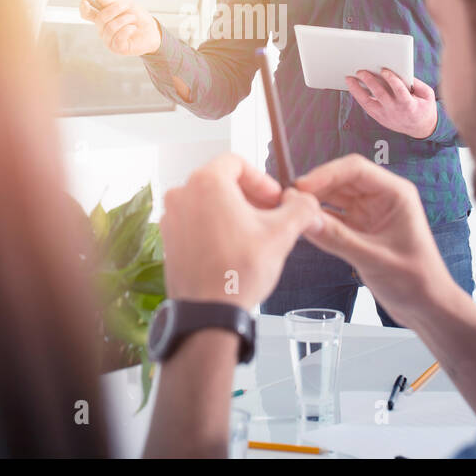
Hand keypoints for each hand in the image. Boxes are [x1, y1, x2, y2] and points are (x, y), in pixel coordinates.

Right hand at [79, 0, 161, 55]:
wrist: (152, 30)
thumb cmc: (138, 18)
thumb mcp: (128, 4)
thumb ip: (113, 1)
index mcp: (103, 18)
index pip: (87, 14)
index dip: (83, 9)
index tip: (85, 1)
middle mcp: (103, 30)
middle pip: (99, 19)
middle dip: (114, 9)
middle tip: (126, 5)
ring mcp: (108, 40)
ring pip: (110, 27)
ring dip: (125, 19)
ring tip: (133, 19)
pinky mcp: (117, 48)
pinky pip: (118, 37)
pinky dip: (128, 29)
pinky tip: (133, 28)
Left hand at [159, 154, 322, 310]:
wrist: (208, 312)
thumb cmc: (237, 273)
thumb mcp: (281, 235)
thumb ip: (300, 209)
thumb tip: (307, 202)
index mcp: (207, 183)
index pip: (237, 162)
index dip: (261, 179)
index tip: (273, 199)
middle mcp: (183, 195)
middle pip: (222, 181)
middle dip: (249, 197)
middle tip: (269, 216)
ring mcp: (172, 217)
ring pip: (208, 202)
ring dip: (233, 212)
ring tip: (253, 235)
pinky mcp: (169, 239)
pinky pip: (195, 221)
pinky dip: (215, 227)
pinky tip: (233, 248)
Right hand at [293, 153, 451, 327]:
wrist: (426, 306)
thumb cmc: (415, 281)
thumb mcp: (374, 259)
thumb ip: (338, 238)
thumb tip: (306, 220)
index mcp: (395, 194)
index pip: (356, 169)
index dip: (326, 174)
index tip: (302, 186)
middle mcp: (381, 198)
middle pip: (341, 180)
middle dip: (315, 187)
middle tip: (289, 199)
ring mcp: (369, 212)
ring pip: (334, 197)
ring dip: (314, 202)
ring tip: (292, 211)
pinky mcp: (360, 228)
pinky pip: (333, 217)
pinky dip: (318, 219)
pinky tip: (303, 225)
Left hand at [346, 68, 437, 137]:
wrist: (421, 129)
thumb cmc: (424, 107)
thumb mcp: (427, 94)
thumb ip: (416, 82)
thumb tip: (401, 69)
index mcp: (409, 105)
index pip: (399, 91)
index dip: (392, 80)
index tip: (384, 70)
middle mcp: (395, 111)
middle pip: (380, 95)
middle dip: (370, 82)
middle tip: (360, 71)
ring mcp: (386, 116)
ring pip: (368, 103)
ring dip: (357, 90)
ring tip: (349, 79)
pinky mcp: (380, 118)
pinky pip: (366, 107)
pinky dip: (359, 97)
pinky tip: (353, 87)